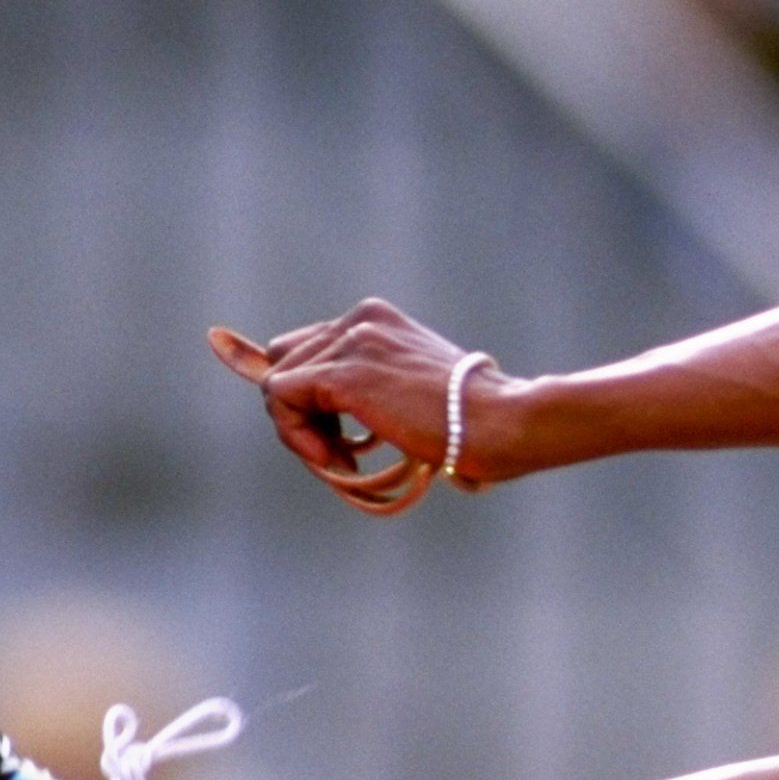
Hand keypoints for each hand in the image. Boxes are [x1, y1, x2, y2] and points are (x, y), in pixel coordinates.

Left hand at [210, 300, 498, 513]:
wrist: (500, 421)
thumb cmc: (475, 420)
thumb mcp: (413, 389)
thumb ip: (373, 389)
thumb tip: (325, 424)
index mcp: (377, 319)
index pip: (308, 348)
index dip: (308, 397)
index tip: (336, 438)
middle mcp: (360, 320)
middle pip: (285, 362)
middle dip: (302, 412)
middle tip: (339, 452)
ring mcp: (350, 344)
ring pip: (278, 385)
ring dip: (301, 431)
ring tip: (343, 460)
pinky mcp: (342, 375)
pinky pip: (281, 400)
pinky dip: (296, 435)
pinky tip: (335, 459)